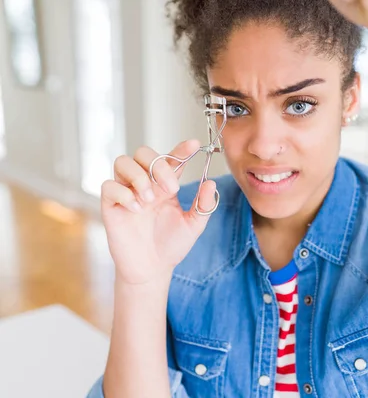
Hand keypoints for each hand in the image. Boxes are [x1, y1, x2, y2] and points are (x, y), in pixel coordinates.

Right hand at [100, 140, 215, 284]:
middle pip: (143, 153)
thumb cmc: (171, 245)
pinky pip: (108, 186)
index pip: (171, 159)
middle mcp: (145, 184)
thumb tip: (211, 183)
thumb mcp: (194, 225)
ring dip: (139, 176)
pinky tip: (137, 210)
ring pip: (122, 162)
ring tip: (150, 200)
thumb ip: (203, 205)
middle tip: (171, 189)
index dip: (180, 149)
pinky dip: (123, 194)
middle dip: (158, 165)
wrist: (151, 269)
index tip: (192, 144)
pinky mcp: (110, 206)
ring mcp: (126, 192)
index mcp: (165, 185)